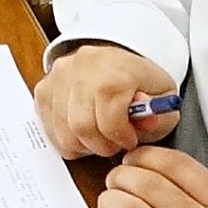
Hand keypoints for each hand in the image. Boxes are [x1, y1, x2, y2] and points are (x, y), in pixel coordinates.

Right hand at [34, 40, 181, 159]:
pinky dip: (67, 139)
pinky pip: (50, 129)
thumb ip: (158, 114)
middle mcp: (81, 69)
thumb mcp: (163, 96)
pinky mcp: (44, 88)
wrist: (116, 61)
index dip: (121, 138)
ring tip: (99, 136)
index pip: (109, 121)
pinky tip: (83, 131)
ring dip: (84, 145)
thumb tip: (145, 120)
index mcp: (114, 70)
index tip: (129, 140)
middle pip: (82, 128)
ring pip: (63, 132)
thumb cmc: (140, 82)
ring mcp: (59, 77)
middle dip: (101, 146)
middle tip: (114, 143)